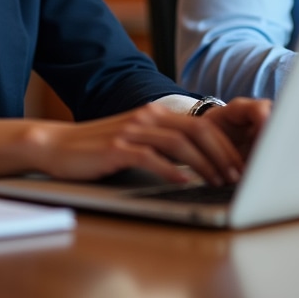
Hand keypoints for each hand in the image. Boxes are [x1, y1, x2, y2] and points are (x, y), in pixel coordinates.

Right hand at [29, 98, 270, 185]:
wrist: (57, 145)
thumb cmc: (99, 149)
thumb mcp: (137, 142)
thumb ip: (164, 146)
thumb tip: (198, 165)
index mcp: (156, 114)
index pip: (201, 126)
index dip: (226, 146)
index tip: (241, 168)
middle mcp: (148, 118)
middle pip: (197, 131)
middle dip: (222, 155)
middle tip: (237, 177)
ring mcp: (132, 131)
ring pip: (179, 143)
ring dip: (204, 164)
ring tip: (218, 182)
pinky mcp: (116, 147)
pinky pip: (150, 156)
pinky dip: (170, 170)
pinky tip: (183, 182)